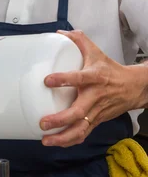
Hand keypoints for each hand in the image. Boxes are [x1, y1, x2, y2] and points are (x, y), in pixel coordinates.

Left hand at [39, 30, 146, 147]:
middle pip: (78, 112)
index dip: (63, 79)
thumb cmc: (110, 70)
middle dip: (60, 120)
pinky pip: (83, 134)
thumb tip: (60, 33)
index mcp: (95, 78)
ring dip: (63, 137)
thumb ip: (78, 41)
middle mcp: (95, 97)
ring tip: (46, 141)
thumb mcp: (96, 52)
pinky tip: (55, 143)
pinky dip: (70, 141)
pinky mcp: (97, 121)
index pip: (79, 78)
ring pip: (81, 128)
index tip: (47, 80)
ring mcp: (96, 111)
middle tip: (43, 123)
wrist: (134, 87)